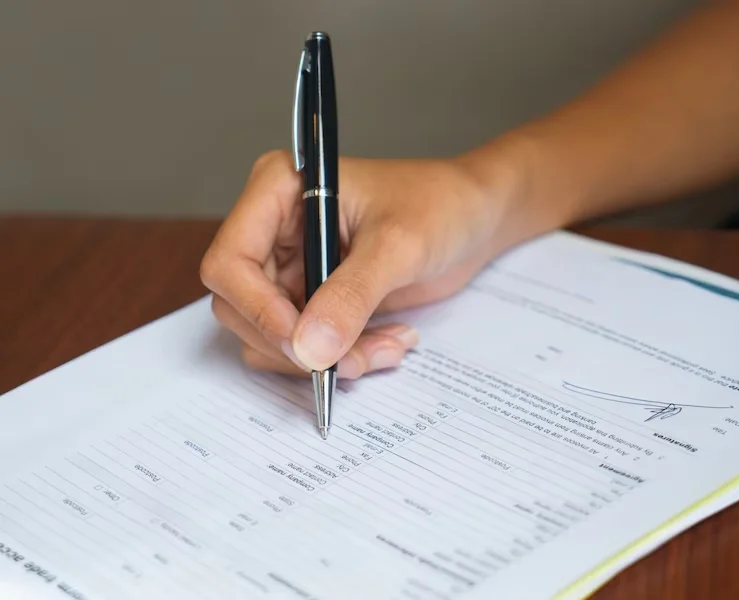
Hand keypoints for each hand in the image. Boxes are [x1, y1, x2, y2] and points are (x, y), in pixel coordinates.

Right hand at [199, 150, 513, 379]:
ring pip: (274, 338)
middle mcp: (273, 231)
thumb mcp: (398, 246)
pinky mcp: (314, 299)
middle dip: (298, 345)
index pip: (230, 262)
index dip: (258, 309)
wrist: (473, 218)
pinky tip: (388, 342)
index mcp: (278, 191)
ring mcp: (292, 268)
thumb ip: (351, 296)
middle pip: (242, 310)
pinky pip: (306, 347)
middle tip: (351, 360)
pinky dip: (343, 358)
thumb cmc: (439, 205)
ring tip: (385, 347)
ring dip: (326, 359)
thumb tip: (309, 349)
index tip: (304, 341)